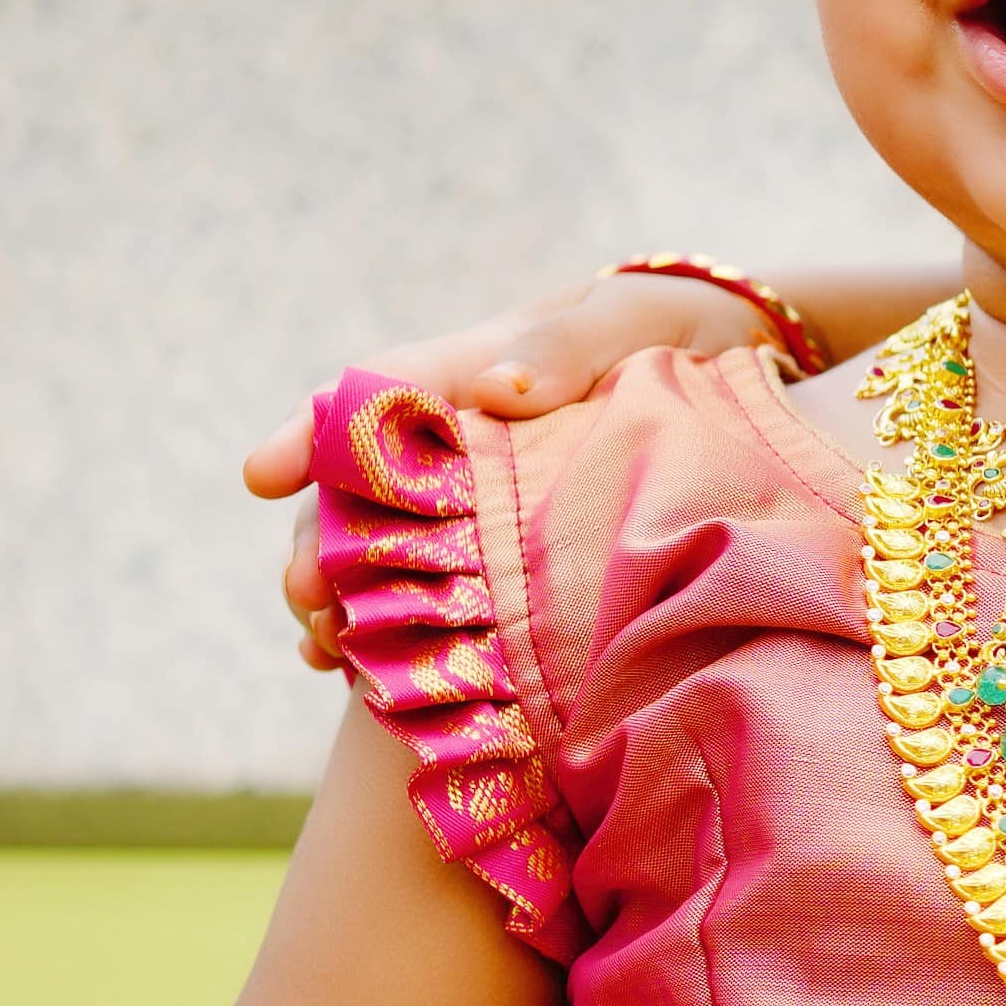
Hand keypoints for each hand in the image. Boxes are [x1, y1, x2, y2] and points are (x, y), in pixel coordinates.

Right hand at [242, 271, 785, 672]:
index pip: (371, 400)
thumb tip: (496, 387)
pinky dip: (402, 635)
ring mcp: (473, 506)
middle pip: (359, 495)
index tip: (262, 477)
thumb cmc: (678, 335)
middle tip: (307, 599)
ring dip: (347, 601)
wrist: (743, 376)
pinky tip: (373, 682)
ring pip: (382, 554)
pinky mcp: (508, 562)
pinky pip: (440, 599)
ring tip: (326, 653)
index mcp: (470, 374)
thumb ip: (567, 346)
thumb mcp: (632, 323)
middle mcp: (454, 445)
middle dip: (320, 546)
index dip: (312, 439)